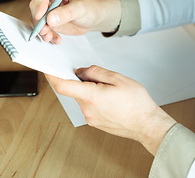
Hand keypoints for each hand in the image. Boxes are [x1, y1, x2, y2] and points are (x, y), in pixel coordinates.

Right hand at [29, 0, 120, 43]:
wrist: (93, 18)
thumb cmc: (89, 8)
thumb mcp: (81, 8)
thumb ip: (67, 13)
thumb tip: (51, 19)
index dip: (39, 3)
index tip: (41, 16)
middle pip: (35, 5)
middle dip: (39, 20)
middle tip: (45, 30)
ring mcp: (47, 8)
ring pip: (36, 19)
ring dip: (42, 30)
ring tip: (50, 37)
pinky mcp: (48, 20)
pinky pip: (42, 28)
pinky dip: (47, 35)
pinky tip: (56, 39)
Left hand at [45, 65, 176, 155]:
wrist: (147, 125)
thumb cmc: (137, 103)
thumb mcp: (117, 79)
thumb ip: (96, 72)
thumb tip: (81, 72)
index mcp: (91, 96)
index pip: (63, 86)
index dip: (52, 76)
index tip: (48, 69)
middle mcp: (87, 109)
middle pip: (74, 90)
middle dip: (82, 81)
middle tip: (100, 78)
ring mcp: (90, 118)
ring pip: (82, 98)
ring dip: (90, 90)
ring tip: (110, 91)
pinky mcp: (94, 122)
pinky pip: (88, 106)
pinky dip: (94, 99)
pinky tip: (110, 99)